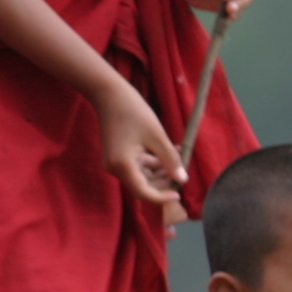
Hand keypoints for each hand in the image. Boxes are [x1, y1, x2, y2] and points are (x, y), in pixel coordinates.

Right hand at [93, 76, 185, 224]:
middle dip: (163, 182)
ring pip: (141, 176)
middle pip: (142, 186)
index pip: (143, 193)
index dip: (161, 197)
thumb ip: (170, 160)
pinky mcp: (117, 156)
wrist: (108, 94)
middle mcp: (115, 169)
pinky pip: (137, 165)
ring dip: (160, 170)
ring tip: (179, 157)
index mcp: (123, 166)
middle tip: (182, 172)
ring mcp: (115, 163)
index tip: (178, 194)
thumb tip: (183, 180)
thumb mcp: (157, 136)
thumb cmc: (133, 112)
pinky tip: (168, 152)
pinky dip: (152, 162)